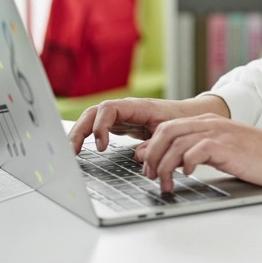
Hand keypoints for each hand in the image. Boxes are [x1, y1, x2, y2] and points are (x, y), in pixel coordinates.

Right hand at [68, 94, 229, 153]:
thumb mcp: (171, 132)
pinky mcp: (121, 124)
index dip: (101, 126)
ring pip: (93, 119)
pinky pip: (99, 126)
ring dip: (80, 133)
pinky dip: (88, 136)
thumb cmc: (182, 121)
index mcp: (138, 107)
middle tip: (73, 151)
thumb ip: (157, 142)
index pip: (108, 109)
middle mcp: (126, 109)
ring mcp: (121, 116)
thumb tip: (140, 155)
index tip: (101, 146)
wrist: (190, 116)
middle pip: (94, 113)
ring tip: (71, 151)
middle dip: (80, 130)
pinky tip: (82, 149)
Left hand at [135, 114, 261, 190]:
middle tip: (151, 177)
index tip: (148, 168)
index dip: (152, 148)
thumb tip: (169, 162)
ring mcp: (219, 133)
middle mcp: (210, 124)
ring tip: (166, 184)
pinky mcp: (228, 146)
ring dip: (165, 166)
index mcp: (208, 123)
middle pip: (166, 132)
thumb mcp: (222, 152)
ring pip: (176, 143)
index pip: (167, 128)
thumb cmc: (258, 157)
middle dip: (152, 156)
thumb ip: (196, 152)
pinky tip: (188, 175)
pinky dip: (186, 163)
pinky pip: (197, 150)